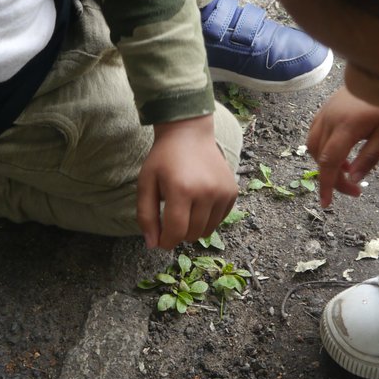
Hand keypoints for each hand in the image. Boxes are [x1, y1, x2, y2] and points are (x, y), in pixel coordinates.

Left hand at [137, 115, 237, 249]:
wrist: (189, 133)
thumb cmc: (163, 159)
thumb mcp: (146, 183)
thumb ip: (146, 215)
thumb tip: (153, 245)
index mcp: (181, 190)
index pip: (176, 232)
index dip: (166, 242)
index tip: (160, 241)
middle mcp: (206, 192)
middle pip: (192, 234)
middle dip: (178, 234)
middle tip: (171, 220)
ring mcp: (223, 192)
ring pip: (207, 231)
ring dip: (193, 228)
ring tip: (184, 210)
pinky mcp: (232, 192)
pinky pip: (219, 220)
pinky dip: (207, 219)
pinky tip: (198, 203)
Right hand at [307, 86, 378, 206]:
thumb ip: (370, 157)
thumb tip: (354, 179)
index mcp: (346, 127)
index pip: (329, 162)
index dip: (327, 185)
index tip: (327, 204)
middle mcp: (329, 119)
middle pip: (320, 157)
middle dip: (332, 178)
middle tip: (353, 189)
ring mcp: (324, 113)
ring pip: (313, 146)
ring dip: (325, 163)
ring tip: (348, 169)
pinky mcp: (324, 109)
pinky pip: (315, 134)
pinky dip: (322, 149)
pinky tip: (341, 153)